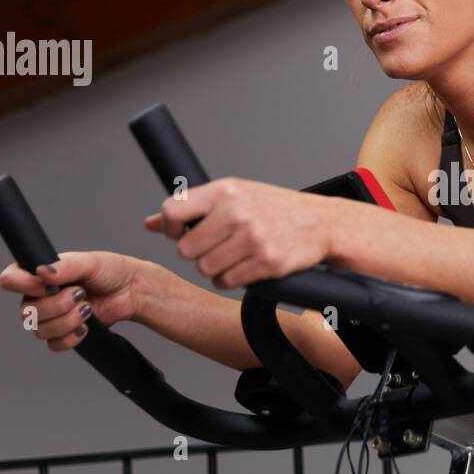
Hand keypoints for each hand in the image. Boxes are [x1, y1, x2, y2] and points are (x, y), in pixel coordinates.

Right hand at [0, 250, 144, 351]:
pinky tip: (86, 326)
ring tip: (87, 308)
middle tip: (80, 294)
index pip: (10, 279)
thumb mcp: (90, 262)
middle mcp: (39, 296)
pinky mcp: (63, 333)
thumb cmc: (110, 270)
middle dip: (56, 305)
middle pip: (26, 311)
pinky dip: (70, 337)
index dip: (23, 285)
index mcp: (38, 274)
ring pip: (39, 330)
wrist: (131, 291)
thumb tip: (42, 272)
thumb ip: (66, 267)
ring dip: (66, 320)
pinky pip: (54, 344)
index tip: (46, 285)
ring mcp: (50, 316)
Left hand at [144, 178, 330, 288]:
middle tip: (215, 247)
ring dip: (214, 269)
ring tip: (231, 257)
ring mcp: (253, 238)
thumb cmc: (275, 208)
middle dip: (197, 253)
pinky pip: (227, 281)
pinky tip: (243, 268)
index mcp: (226, 191)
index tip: (180, 231)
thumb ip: (193, 207)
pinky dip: (230, 280)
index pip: (173, 210)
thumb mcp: (234, 196)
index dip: (170, 227)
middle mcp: (237, 212)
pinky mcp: (267, 262)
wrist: (321, 222)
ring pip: (205, 268)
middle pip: (186, 248)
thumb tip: (151, 223)